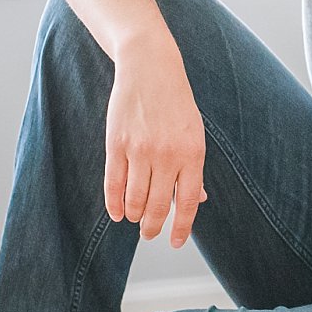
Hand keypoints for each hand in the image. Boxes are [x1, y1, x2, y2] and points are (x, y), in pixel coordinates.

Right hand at [102, 45, 207, 247]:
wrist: (150, 68)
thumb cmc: (176, 104)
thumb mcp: (195, 134)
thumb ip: (194, 169)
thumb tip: (198, 201)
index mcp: (192, 153)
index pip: (187, 202)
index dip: (181, 227)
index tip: (175, 242)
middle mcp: (167, 155)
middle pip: (158, 206)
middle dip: (154, 227)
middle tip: (150, 234)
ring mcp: (139, 150)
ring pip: (134, 199)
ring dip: (135, 216)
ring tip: (136, 220)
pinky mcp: (116, 144)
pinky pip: (113, 183)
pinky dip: (114, 203)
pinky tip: (117, 213)